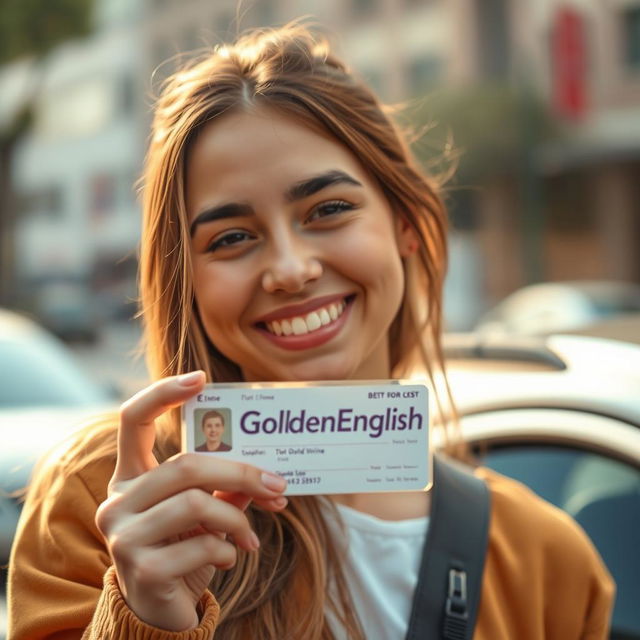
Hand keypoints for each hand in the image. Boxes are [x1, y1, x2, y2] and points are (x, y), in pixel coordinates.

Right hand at [95, 371, 287, 630]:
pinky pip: (200, 546)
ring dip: (237, 519)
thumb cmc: (183, 548)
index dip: (163, 394)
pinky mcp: (140, 569)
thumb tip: (271, 476)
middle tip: (278, 486)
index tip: (200, 378)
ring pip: (196, 503)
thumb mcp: (204, 512)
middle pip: (186, 465)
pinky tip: (228, 558)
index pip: (134, 420)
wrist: (160, 610)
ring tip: (250, 536)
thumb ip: (227, 487)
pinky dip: (227, 550)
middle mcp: (118, 500)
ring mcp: (123, 535)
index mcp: (130, 476)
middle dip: (241, 472)